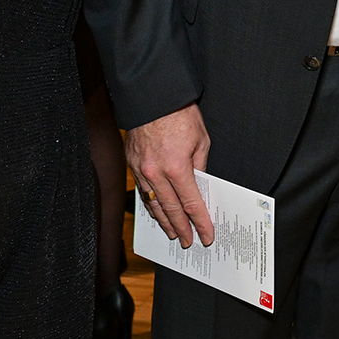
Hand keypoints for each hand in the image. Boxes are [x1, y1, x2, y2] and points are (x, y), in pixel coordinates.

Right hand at [127, 102, 212, 248]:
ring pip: (153, 204)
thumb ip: (200, 166)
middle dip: (182, 228)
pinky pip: (142, 192)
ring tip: (173, 233)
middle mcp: (156, 173)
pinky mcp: (132, 165)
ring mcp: (141, 170)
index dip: (200, 221)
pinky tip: (156, 213)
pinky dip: (150, 206)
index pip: (191, 203)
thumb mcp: (201, 140)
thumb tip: (200, 184)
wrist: (152, 97)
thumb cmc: (179, 114)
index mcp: (177, 167)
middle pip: (171, 210)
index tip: (206, 234)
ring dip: (164, 222)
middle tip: (189, 241)